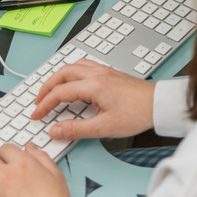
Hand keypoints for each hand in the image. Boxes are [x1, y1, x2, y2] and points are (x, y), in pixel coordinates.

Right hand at [31, 59, 156, 140]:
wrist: (160, 104)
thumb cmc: (138, 114)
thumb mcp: (104, 127)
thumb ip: (76, 129)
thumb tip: (54, 130)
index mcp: (94, 85)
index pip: (60, 92)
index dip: (44, 105)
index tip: (36, 115)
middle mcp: (97, 74)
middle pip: (62, 74)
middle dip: (46, 87)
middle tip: (38, 102)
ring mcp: (105, 71)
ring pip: (73, 66)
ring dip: (58, 78)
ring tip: (51, 91)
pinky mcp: (111, 73)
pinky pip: (84, 66)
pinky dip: (72, 73)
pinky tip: (73, 83)